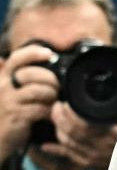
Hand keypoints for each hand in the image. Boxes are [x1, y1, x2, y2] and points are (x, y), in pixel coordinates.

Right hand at [0, 45, 58, 159]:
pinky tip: (51, 114)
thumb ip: (19, 77)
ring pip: (38, 91)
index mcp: (4, 78)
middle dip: (51, 79)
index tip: (50, 54)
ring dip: (52, 95)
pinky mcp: (16, 116)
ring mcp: (9, 102)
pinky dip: (50, 111)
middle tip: (58, 87)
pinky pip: (39, 109)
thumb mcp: (10, 91)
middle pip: (32, 74)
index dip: (33, 53)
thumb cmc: (10, 112)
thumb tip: (25, 60)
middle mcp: (4, 87)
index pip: (17, 59)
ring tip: (54, 101)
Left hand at [41, 96, 116, 169]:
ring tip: (57, 116)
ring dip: (58, 129)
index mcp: (116, 134)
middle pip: (72, 133)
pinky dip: (56, 149)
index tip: (66, 102)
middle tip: (58, 106)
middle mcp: (104, 147)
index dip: (70, 113)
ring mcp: (96, 156)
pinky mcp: (91, 163)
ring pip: (68, 142)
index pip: (85, 125)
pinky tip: (47, 145)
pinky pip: (69, 156)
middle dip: (60, 118)